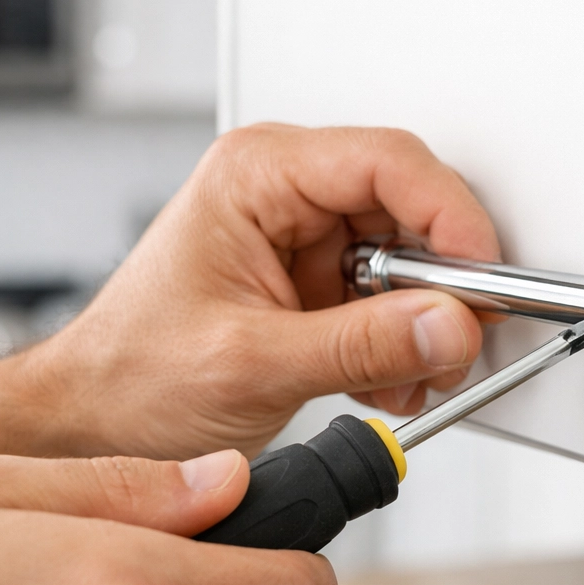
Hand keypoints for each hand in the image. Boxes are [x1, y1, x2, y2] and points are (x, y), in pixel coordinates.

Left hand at [33, 123, 499, 460]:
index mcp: (256, 175)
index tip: (484, 278)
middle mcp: (284, 193)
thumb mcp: (250, 362)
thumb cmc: (132, 373)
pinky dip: (400, 345)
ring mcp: (302, 239)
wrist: (99, 420)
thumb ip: (359, 346)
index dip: (451, 217)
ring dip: (421, 325)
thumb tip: (447, 326)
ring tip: (407, 376)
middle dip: (440, 286)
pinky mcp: (314, 283)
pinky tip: (383, 381)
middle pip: (408, 210)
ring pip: (408, 262)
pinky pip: (389, 300)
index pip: (387, 163)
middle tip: (452, 343)